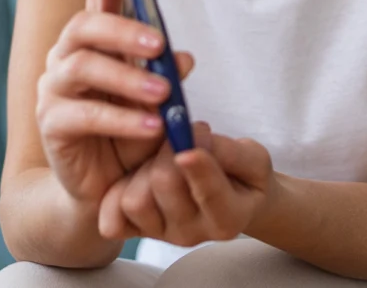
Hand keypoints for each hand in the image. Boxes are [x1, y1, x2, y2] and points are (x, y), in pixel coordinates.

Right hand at [37, 0, 195, 205]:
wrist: (108, 186)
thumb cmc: (134, 132)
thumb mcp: (158, 100)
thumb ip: (167, 74)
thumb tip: (185, 57)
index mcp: (95, 39)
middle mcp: (67, 56)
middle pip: (83, 25)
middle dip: (123, 29)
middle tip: (161, 44)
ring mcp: (53, 88)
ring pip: (80, 65)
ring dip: (126, 76)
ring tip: (163, 92)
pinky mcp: (51, 124)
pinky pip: (83, 114)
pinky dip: (121, 118)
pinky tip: (153, 126)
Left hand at [98, 122, 274, 245]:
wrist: (228, 195)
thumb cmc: (241, 173)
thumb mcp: (252, 158)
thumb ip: (229, 151)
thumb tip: (194, 137)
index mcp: (228, 219)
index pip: (209, 194)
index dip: (199, 168)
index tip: (190, 144)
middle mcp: (192, 233)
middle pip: (165, 185)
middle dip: (169, 148)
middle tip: (180, 132)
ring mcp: (161, 234)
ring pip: (135, 200)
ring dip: (143, 167)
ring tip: (160, 156)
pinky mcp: (135, 231)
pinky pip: (113, 218)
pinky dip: (118, 191)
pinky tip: (135, 174)